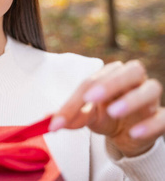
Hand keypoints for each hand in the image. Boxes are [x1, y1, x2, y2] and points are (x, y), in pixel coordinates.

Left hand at [49, 60, 164, 156]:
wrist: (127, 134)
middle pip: (130, 70)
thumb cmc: (106, 116)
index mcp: (111, 75)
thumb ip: (72, 116)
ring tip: (113, 111)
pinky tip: (134, 132)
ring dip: (132, 99)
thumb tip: (52, 121)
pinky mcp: (160, 117)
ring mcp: (150, 99)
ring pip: (151, 88)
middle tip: (91, 98)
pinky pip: (163, 116)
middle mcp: (133, 81)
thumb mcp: (87, 116)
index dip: (75, 100)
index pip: (93, 81)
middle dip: (110, 82)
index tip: (61, 118)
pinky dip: (150, 123)